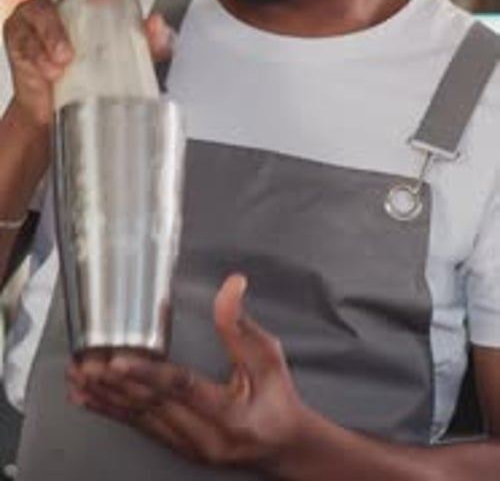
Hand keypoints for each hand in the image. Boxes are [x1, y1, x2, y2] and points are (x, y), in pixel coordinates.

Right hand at [3, 0, 171, 125]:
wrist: (57, 106)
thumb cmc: (92, 69)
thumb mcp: (128, 56)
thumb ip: (149, 42)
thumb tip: (158, 26)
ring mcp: (35, 12)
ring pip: (42, 8)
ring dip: (55, 32)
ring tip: (67, 56)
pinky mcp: (18, 35)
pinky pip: (25, 39)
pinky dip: (40, 55)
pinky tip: (52, 70)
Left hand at [67, 275, 306, 470]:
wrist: (283, 445)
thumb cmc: (277, 396)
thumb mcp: (267, 356)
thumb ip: (241, 324)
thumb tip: (231, 284)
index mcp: (229, 414)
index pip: (181, 389)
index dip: (148, 374)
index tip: (118, 361)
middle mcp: (204, 436)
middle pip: (151, 406)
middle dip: (114, 385)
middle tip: (85, 364)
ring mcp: (188, 446)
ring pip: (140, 418)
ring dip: (106, 398)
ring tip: (78, 379)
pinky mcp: (177, 446)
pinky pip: (140, 427)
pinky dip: (112, 411)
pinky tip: (90, 400)